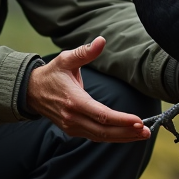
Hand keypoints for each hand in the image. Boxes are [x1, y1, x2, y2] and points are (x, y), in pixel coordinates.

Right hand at [26, 36, 150, 142]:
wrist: (30, 92)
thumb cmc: (52, 74)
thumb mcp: (66, 59)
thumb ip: (84, 52)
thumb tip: (101, 40)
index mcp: (73, 100)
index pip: (102, 114)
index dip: (121, 120)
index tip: (139, 121)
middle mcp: (73, 117)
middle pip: (104, 130)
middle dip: (127, 132)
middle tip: (147, 131)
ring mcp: (72, 126)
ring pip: (101, 137)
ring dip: (123, 137)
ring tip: (142, 134)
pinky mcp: (73, 130)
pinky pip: (95, 137)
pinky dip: (112, 137)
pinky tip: (126, 134)